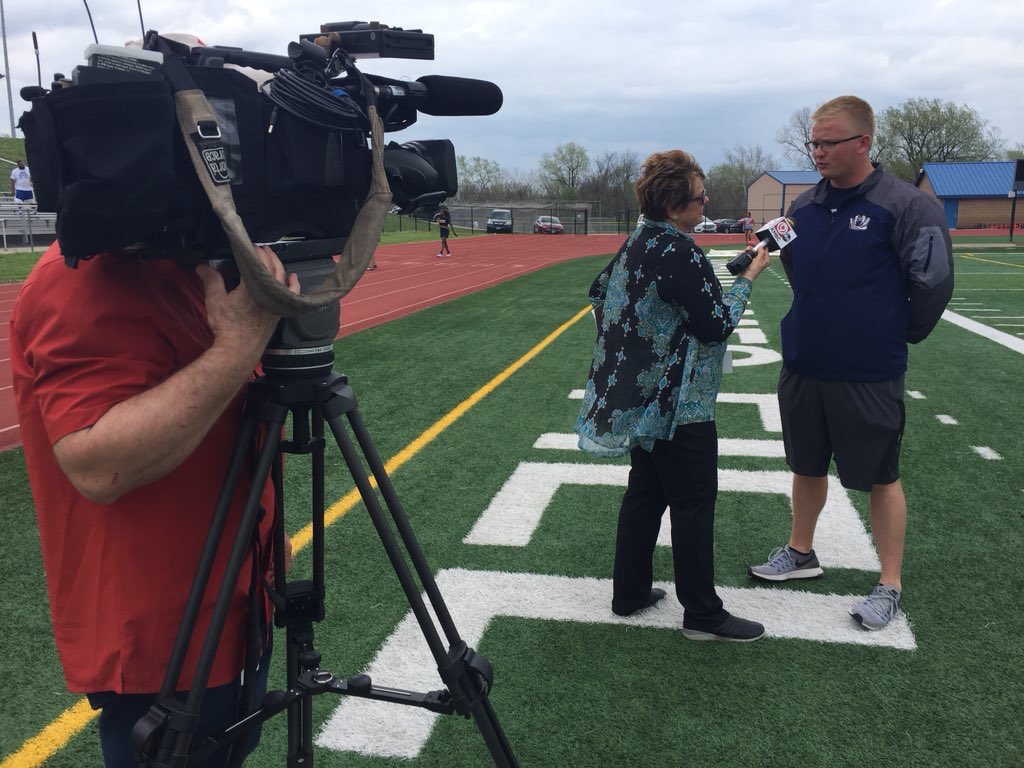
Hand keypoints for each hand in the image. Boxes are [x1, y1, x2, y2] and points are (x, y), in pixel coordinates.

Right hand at [196, 246, 299, 365]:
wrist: (239, 350)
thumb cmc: (228, 327)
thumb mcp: (215, 300)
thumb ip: (211, 280)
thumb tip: (202, 267)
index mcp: (252, 286)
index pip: (257, 262)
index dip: (254, 251)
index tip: (249, 245)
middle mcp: (269, 292)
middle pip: (272, 267)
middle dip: (267, 255)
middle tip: (259, 248)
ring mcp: (276, 302)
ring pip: (282, 278)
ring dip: (278, 265)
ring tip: (271, 258)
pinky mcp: (280, 311)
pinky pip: (290, 293)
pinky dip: (292, 284)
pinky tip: (292, 278)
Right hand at [738, 243, 770, 280]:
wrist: (745, 276)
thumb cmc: (753, 271)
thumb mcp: (759, 259)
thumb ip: (761, 252)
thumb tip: (761, 246)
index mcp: (766, 259)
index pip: (765, 249)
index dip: (761, 245)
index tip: (757, 242)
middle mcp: (761, 259)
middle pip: (758, 249)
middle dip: (753, 247)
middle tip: (750, 244)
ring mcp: (755, 260)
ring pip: (752, 251)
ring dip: (748, 250)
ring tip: (746, 251)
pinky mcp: (750, 261)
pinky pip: (748, 254)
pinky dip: (746, 253)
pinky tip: (744, 253)